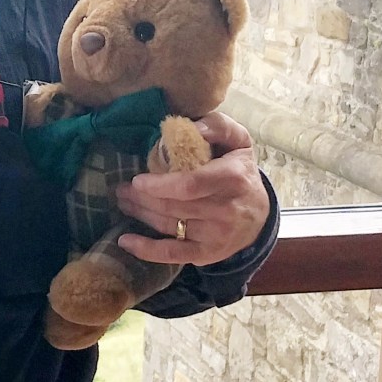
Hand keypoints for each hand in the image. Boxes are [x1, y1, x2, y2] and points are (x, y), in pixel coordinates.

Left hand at [114, 111, 269, 266]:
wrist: (261, 212)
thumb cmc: (240, 168)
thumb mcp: (236, 139)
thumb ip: (216, 126)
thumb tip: (192, 127)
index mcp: (232, 178)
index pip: (190, 184)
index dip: (160, 185)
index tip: (137, 179)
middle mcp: (226, 210)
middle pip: (174, 206)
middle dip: (141, 197)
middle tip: (120, 188)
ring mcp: (218, 235)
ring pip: (169, 225)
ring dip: (140, 214)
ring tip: (123, 201)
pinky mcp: (209, 253)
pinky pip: (174, 254)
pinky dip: (148, 250)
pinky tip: (125, 241)